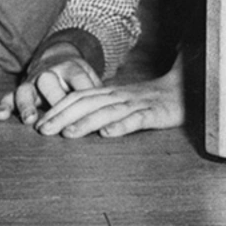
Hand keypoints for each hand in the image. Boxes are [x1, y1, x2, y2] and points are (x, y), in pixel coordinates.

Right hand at [0, 43, 100, 126]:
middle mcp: (49, 73)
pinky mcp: (19, 90)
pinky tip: (1, 117)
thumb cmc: (78, 77)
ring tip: (30, 120)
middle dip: (53, 99)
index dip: (83, 93)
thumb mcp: (90, 78)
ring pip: (25, 90)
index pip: (77, 78)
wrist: (56, 59)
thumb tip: (109, 113)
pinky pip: (8, 96)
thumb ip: (97, 92)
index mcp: (71, 67)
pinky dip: (4, 105)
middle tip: (58, 118)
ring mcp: (32, 82)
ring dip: (27, 105)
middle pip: (49, 82)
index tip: (90, 111)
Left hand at [31, 55, 185, 138]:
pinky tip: (107, 134)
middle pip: (89, 103)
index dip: (59, 108)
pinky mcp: (155, 113)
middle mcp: (121, 96)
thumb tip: (70, 118)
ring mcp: (138, 104)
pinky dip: (121, 125)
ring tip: (68, 133)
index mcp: (112, 93)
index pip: (80, 97)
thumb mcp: (123, 100)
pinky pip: (137, 119)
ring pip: (109, 111)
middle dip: (64, 116)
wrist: (186, 91)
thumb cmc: (151, 100)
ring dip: (87, 122)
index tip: (39, 122)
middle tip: (43, 130)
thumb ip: (101, 106)